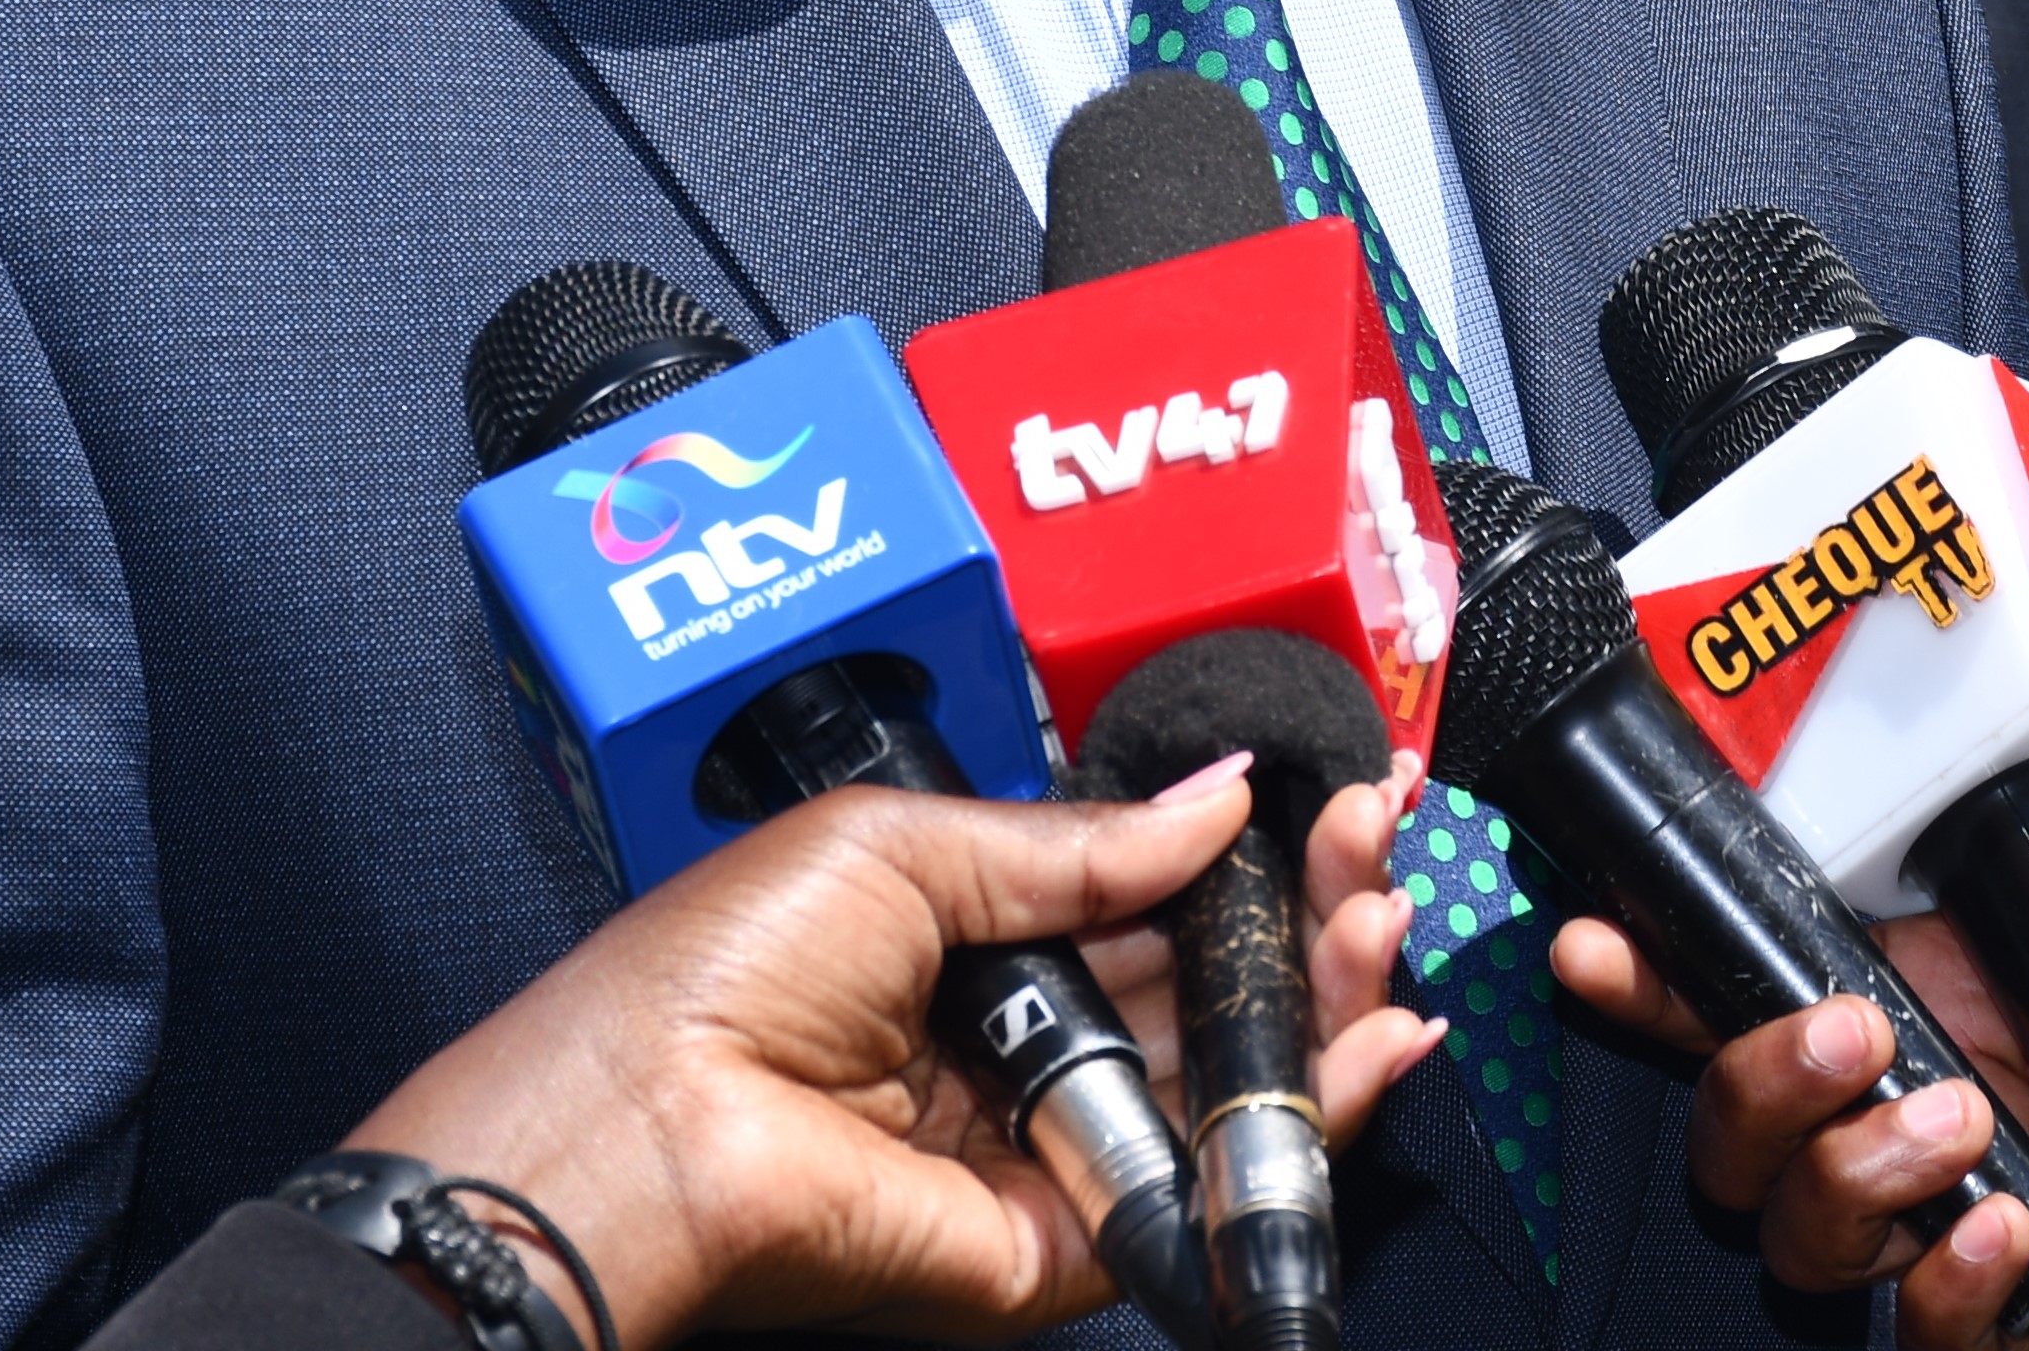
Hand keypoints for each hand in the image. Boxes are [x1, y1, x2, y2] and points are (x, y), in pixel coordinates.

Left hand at [341, 767, 1431, 1343]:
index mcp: (980, 937)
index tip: (1331, 790)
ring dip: (1329, 996)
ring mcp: (1053, 1142)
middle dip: (1310, 908)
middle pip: (1213, 982)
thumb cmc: (722, 971)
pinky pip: (1206, 1180)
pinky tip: (1373, 1038)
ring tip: (1381, 918)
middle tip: (1375, 841)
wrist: (647, 1128)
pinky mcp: (1068, 1238)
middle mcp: (1025, 1040)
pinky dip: (1307, 1117)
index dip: (1249, 846)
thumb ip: (1081, 842)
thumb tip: (1222, 795)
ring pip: (1231, 1077)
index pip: (1153, 893)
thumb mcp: (909, 846)